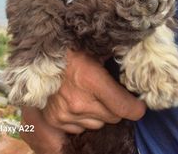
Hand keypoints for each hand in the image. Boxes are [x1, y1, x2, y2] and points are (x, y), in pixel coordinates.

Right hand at [21, 50, 145, 153]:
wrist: (37, 55)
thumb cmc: (70, 48)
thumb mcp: (94, 48)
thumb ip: (115, 60)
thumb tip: (135, 65)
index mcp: (92, 80)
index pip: (125, 107)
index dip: (136, 107)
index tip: (139, 104)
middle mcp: (80, 102)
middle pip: (114, 118)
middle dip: (117, 107)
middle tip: (111, 93)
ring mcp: (66, 114)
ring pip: (98, 124)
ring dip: (99, 114)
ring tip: (91, 96)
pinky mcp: (56, 120)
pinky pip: (80, 129)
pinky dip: (82, 119)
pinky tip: (77, 102)